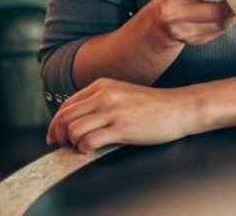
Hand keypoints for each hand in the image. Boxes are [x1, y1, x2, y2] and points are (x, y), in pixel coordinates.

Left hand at [46, 78, 194, 152]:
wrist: (179, 108)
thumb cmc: (153, 105)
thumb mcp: (122, 94)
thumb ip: (100, 101)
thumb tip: (75, 121)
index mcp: (103, 85)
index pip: (66, 105)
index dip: (56, 123)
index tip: (56, 136)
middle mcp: (105, 95)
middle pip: (64, 117)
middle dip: (59, 135)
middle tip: (64, 145)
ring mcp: (113, 111)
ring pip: (73, 130)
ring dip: (73, 143)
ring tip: (83, 146)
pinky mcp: (121, 127)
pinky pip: (88, 141)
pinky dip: (85, 149)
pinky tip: (94, 149)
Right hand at [152, 0, 235, 46]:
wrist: (163, 16)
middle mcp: (175, 13)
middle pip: (219, 10)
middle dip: (235, 0)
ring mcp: (184, 31)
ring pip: (222, 23)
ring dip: (234, 12)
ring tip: (235, 0)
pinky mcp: (194, 41)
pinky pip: (219, 32)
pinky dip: (227, 21)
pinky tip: (226, 12)